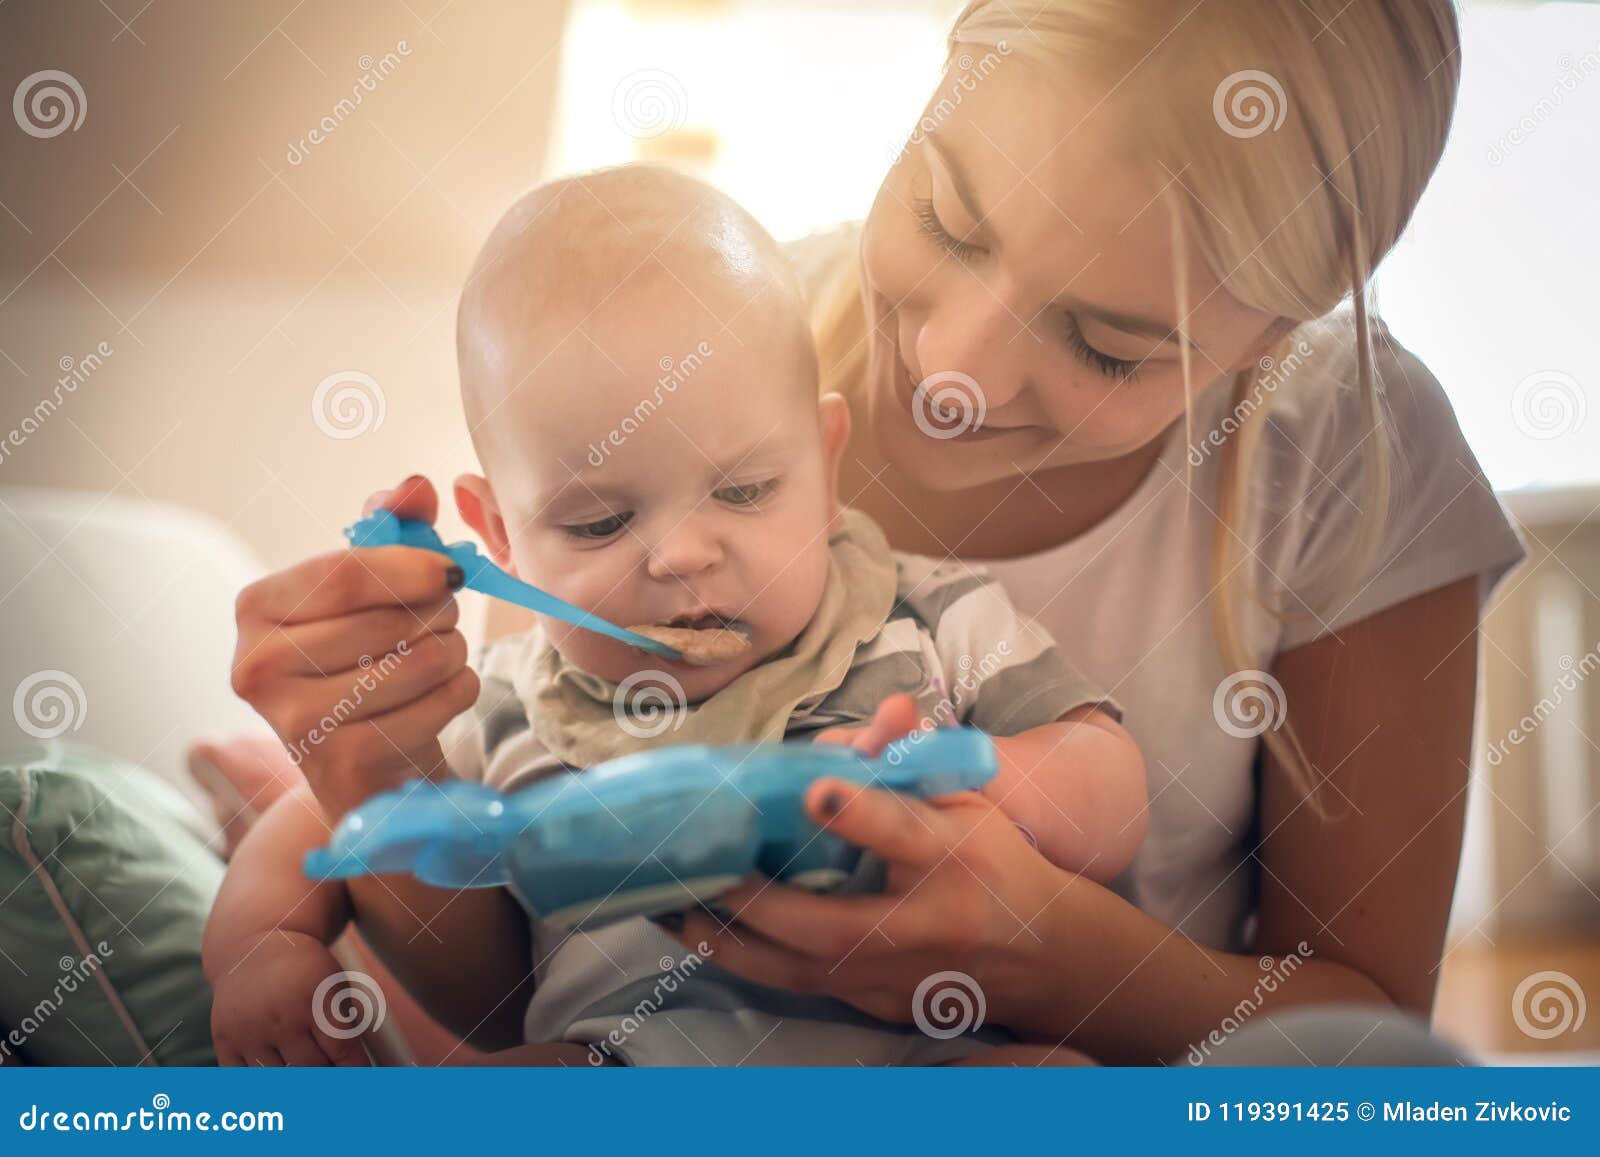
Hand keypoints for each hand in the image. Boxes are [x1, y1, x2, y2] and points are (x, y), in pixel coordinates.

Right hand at [210, 932, 370, 1065]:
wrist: (252, 949)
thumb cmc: (303, 974)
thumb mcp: (333, 987)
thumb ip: (344, 1027)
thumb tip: (355, 1073)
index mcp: (314, 1000)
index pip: (342, 1052)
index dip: (356, 1071)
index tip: (364, 1079)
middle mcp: (279, 1018)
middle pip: (312, 1070)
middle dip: (328, 1075)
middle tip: (334, 1071)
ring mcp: (249, 1032)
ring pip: (281, 1081)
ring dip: (299, 1081)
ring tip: (308, 1067)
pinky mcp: (225, 1042)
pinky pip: (246, 1081)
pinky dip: (266, 1086)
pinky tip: (279, 1073)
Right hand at [230, 476, 478, 817]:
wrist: (368, 761)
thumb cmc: (368, 655)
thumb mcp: (373, 585)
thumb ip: (393, 528)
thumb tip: (417, 486)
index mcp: (255, 607)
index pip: (346, 572)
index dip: (415, 567)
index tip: (452, 572)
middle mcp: (256, 666)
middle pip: (388, 619)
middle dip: (440, 614)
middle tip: (442, 622)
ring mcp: (294, 722)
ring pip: (420, 661)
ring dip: (454, 653)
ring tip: (441, 657)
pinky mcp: (340, 764)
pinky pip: (436, 704)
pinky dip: (458, 692)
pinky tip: (440, 695)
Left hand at [659, 695, 1076, 1029]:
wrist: (1039, 955)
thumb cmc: (991, 860)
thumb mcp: (964, 800)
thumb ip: (913, 761)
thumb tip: (887, 709)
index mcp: (956, 859)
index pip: (906, 834)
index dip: (860, 812)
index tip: (815, 789)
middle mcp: (926, 928)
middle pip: (829, 926)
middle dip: (754, 900)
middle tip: (694, 864)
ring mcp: (896, 980)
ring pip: (797, 970)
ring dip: (724, 939)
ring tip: (662, 907)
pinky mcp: (872, 1006)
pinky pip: (795, 985)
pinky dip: (744, 959)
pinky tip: (700, 933)